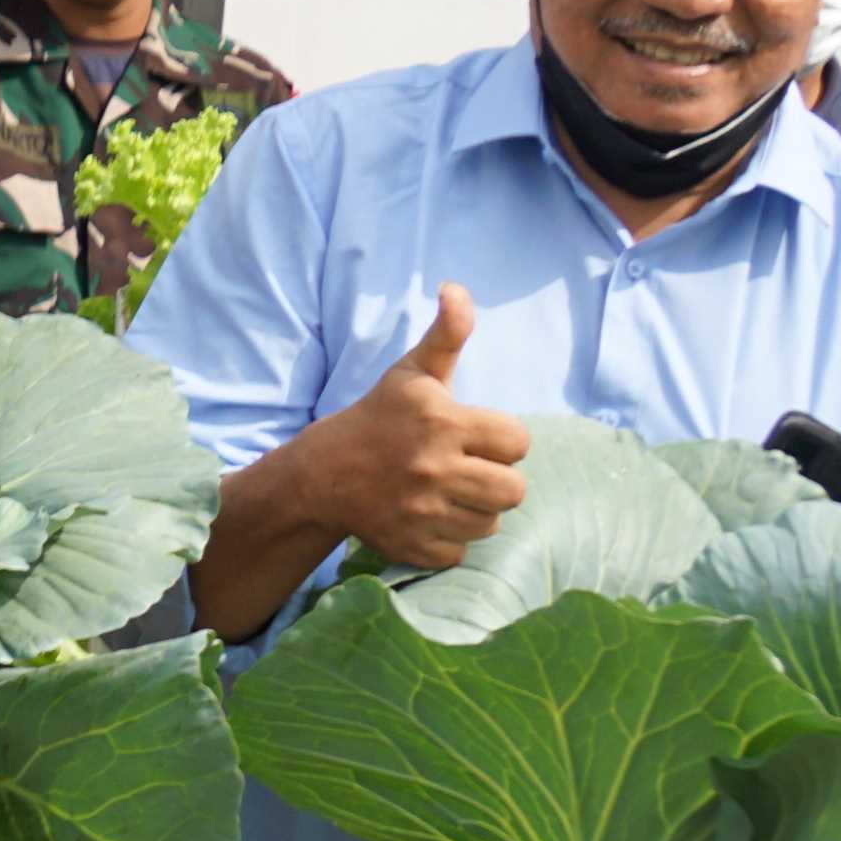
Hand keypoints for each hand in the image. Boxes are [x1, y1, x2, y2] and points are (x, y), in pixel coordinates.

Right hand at [307, 284, 532, 573]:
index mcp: (444, 423)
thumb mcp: (412, 372)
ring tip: (450, 493)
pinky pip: (459, 551)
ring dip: (475, 510)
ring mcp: (423, 512)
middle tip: (468, 470)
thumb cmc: (379, 418)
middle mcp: (435, 469)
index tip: (475, 437)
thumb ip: (446, 334)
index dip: (501, 440)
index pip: (518, 442)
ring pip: (490, 523)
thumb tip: (456, 289)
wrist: (321, 474)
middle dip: (496, 480)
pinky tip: (430, 517)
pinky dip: (449, 538)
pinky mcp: (412, 545)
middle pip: (514, 491)